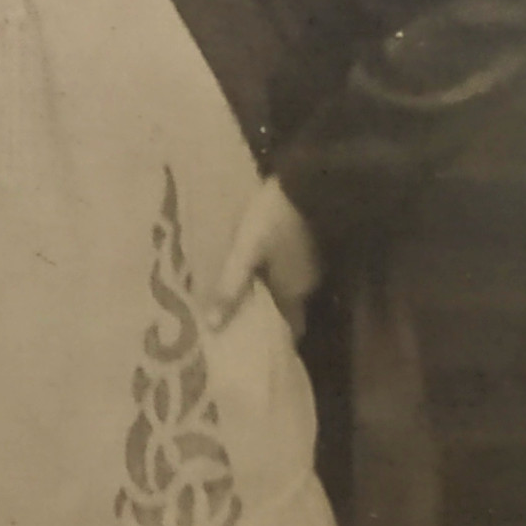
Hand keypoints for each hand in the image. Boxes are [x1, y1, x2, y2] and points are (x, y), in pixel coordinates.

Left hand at [206, 177, 321, 338]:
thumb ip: (231, 287)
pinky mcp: (309, 242)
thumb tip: (214, 327)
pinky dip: (272, 275)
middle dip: (263, 317)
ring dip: (266, 295)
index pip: (287, 327)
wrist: (310, 176)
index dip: (271, 339)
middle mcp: (307, 282)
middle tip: (235, 325)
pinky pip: (288, 268)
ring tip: (237, 300)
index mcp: (294, 290)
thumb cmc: (275, 217)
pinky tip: (255, 270)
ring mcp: (312, 261)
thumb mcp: (245, 252)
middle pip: (285, 308)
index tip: (251, 349)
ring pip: (286, 287)